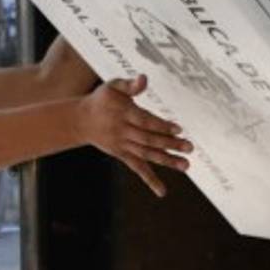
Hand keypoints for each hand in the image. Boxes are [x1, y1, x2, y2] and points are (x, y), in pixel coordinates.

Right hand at [76, 74, 191, 196]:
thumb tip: (144, 78)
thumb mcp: (113, 86)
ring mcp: (122, 145)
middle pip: (148, 140)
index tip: (179, 129)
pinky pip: (137, 168)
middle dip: (169, 144)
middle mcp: (122, 131)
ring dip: (166, 161)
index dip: (161, 126)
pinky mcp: (121, 155)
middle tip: (189, 148)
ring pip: (146, 155)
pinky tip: (162, 191)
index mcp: (122, 113)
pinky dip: (150, 179)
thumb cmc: (101, 100)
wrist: (80, 120)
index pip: (144, 121)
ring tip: (185, 165)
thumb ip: (130, 85)